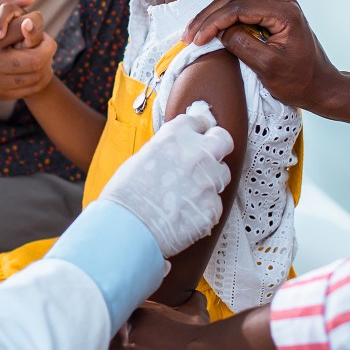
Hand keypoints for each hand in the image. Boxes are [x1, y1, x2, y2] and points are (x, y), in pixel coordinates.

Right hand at [0, 0, 54, 100]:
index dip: (38, 28)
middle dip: (47, 49)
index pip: (25, 32)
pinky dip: (39, 78)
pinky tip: (39, 68)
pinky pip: (29, 90)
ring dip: (47, 64)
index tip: (38, 23)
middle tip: (47, 41)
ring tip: (45, 53)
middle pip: (36, 60)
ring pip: (36, 77)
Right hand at [98, 102, 232, 258]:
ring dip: (210, 181)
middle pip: (223, 140)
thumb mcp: (142, 158)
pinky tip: (186, 215)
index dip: (197, 130)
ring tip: (188, 195)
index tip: (197, 136)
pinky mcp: (212, 208)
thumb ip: (165, 151)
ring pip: (222, 174)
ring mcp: (208, 181)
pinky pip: (215, 204)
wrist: (126, 228)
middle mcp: (196, 153)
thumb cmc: (125, 195)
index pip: (197, 121)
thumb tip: (175, 155)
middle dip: (217, 147)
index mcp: (175, 136)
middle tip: (208, 158)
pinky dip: (204, 209)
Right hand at [181, 0, 339, 112]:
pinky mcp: (279, 12)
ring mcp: (282, 5)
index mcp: (284, 14)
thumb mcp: (268, 67)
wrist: (322, 87)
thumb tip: (221, 31)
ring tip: (198, 20)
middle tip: (190, 33)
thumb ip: (243, 44)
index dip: (214, 22)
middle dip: (210, 15)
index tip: (197, 38)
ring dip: (218, 5)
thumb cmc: (300, 81)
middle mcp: (284, 3)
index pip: (239, 8)